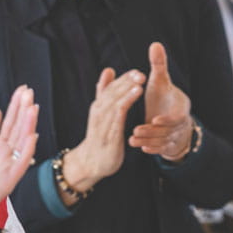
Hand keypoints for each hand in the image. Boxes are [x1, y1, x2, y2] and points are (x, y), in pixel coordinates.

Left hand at [0, 86, 38, 232]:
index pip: (10, 123)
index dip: (16, 107)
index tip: (23, 90)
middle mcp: (6, 156)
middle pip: (18, 129)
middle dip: (24, 111)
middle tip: (29, 93)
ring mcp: (8, 168)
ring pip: (21, 143)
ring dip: (28, 126)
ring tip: (33, 108)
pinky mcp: (7, 182)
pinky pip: (20, 165)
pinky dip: (27, 151)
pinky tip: (32, 136)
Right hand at [65, 67, 146, 193]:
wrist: (91, 163)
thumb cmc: (100, 136)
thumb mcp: (101, 112)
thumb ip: (104, 92)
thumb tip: (108, 70)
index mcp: (99, 106)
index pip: (111, 88)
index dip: (124, 79)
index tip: (137, 71)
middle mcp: (99, 111)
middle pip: (113, 92)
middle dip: (126, 82)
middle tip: (141, 73)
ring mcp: (102, 123)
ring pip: (114, 101)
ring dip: (127, 90)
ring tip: (140, 81)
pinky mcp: (109, 134)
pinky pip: (117, 116)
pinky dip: (126, 104)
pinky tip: (135, 98)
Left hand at [130, 42, 194, 162]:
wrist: (170, 118)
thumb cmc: (164, 97)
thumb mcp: (161, 81)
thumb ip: (159, 65)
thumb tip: (155, 44)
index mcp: (181, 106)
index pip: (179, 115)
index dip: (168, 119)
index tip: (155, 119)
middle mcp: (180, 122)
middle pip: (169, 130)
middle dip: (153, 132)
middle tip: (137, 129)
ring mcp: (175, 135)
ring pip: (163, 141)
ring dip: (148, 140)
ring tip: (132, 138)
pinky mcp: (168, 145)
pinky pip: (161, 149)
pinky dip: (151, 148)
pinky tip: (139, 146)